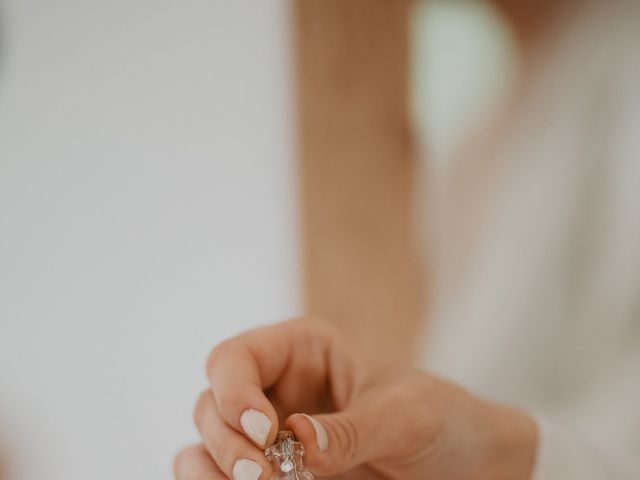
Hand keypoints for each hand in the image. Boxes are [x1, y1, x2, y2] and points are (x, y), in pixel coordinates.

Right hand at [174, 319, 536, 479]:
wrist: (464, 464)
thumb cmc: (439, 419)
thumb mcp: (406, 418)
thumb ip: (352, 429)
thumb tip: (296, 442)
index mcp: (302, 351)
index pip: (237, 358)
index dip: (234, 392)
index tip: (265, 433)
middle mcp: (276, 389)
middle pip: (212, 406)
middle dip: (227, 444)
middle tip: (264, 479)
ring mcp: (271, 436)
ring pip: (205, 448)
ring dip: (215, 472)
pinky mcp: (275, 474)